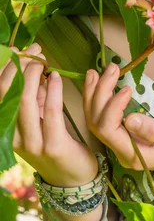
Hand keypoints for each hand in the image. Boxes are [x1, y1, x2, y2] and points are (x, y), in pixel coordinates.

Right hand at [0, 43, 97, 185]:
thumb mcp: (39, 116)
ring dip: (33, 75)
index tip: (18, 50)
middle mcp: (12, 137)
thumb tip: (34, 67)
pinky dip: (52, 90)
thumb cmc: (55, 141)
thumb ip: (35, 95)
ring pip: (24, 101)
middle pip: (6, 94)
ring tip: (43, 61)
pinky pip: (50, 112)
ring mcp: (31, 143)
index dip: (5, 69)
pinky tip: (56, 77)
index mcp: (6, 128)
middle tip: (34, 51)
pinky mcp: (53, 146)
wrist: (73, 177)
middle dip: (18, 67)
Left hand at [83, 62, 153, 174]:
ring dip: (94, 95)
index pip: (109, 129)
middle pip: (98, 123)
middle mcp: (123, 151)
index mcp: (135, 155)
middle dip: (99, 94)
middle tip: (111, 68)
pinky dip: (101, 99)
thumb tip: (128, 119)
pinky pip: (106, 117)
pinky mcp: (127, 134)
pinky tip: (100, 84)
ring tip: (94, 72)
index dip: (112, 106)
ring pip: (97, 120)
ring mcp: (124, 144)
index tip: (128, 88)